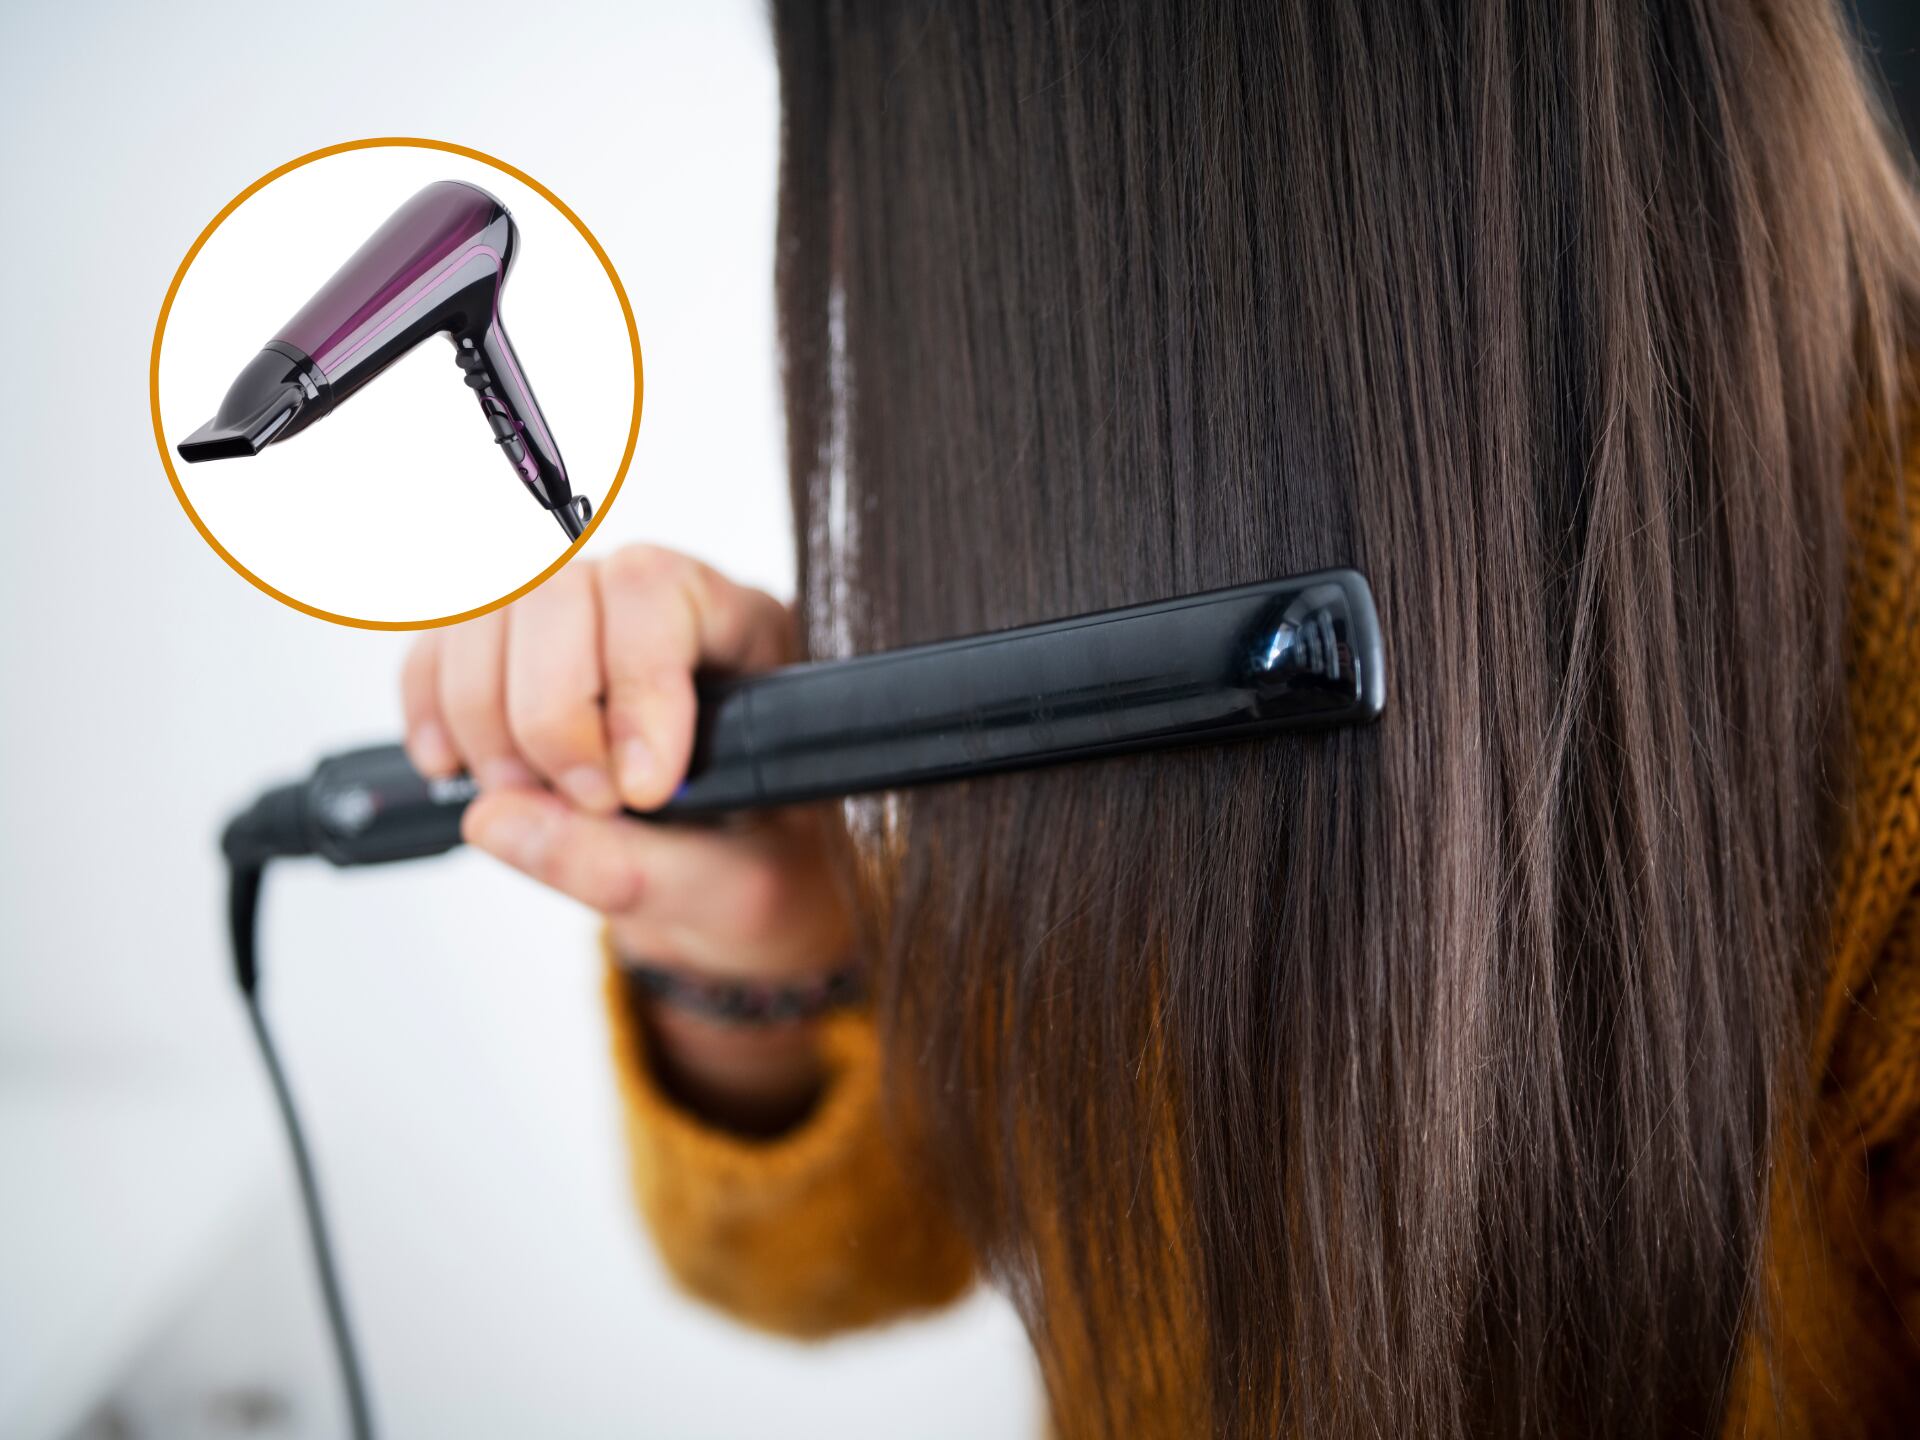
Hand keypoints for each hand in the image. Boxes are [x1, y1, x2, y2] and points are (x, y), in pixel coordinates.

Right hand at [399, 545, 850, 1129]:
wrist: (738, 881)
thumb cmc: (760, 867)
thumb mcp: (737, 890)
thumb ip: (639, 868)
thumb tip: (499, 820)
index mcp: (744, 628)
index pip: (660, 592)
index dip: (634, 683)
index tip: (641, 790)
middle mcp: (655, 600)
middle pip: (560, 591)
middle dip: (549, 714)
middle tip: (584, 805)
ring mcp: (578, 616)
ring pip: (488, 609)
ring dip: (483, 716)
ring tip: (525, 801)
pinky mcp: (511, 652)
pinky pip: (441, 645)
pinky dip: (433, 710)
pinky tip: (459, 770)